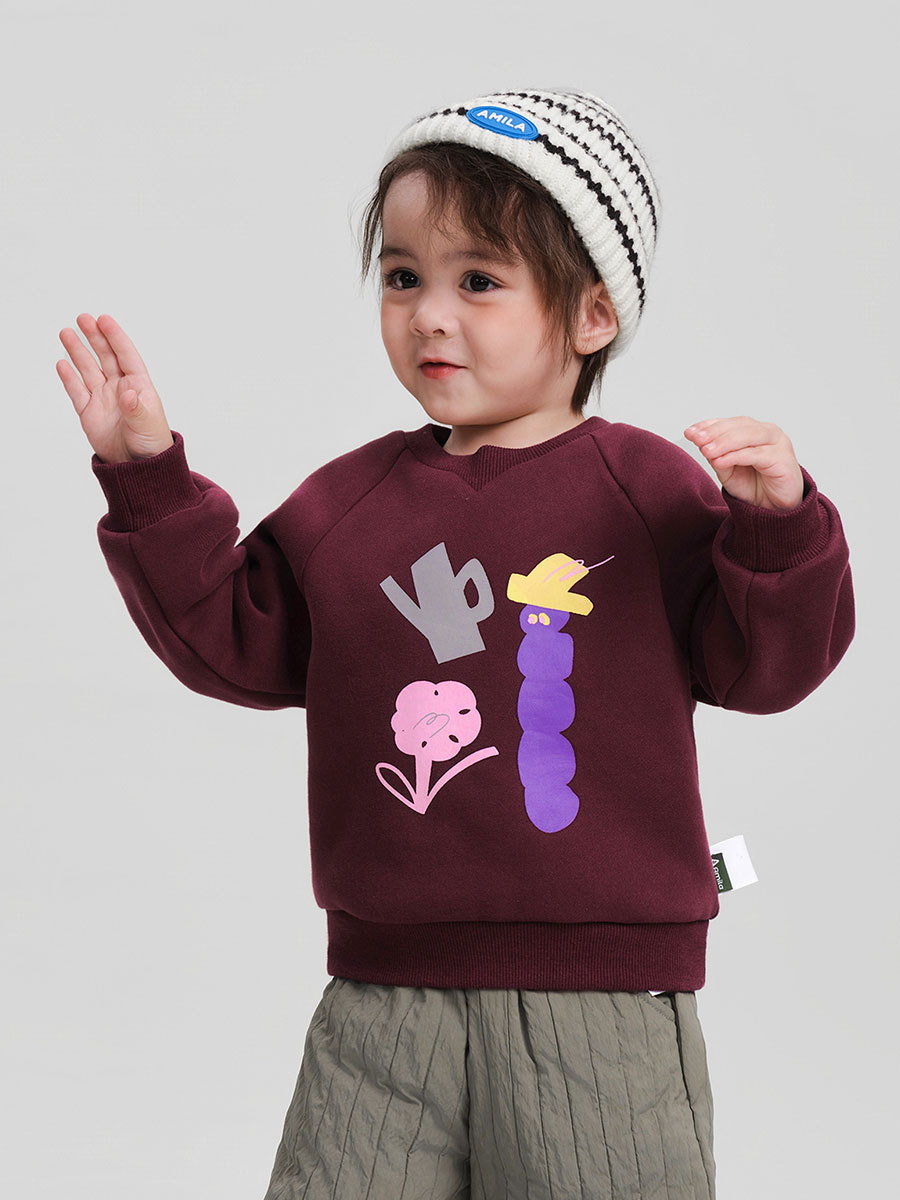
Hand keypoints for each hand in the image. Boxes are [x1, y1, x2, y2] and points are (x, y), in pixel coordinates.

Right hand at [56, 313, 173, 464]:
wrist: (138, 467)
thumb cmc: (152, 443)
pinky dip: (69, 377)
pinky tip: (62, 363)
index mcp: (139, 386)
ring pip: (88, 369)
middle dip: (95, 337)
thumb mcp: (147, 424)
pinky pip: (77, 391)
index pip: (126, 355)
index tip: (104, 319)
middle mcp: (120, 388)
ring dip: (78, 351)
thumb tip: (128, 394)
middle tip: (83, 318)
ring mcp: (103, 399)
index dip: (116, 337)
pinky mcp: (89, 412)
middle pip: (105, 357)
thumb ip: (136, 409)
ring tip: (66, 333)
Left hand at [683, 416, 804, 509]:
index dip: (709, 426)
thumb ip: (717, 456)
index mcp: (754, 431)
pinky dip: (736, 456)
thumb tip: (702, 443)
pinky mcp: (783, 459)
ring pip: (748, 436)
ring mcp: (778, 444)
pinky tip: (720, 460)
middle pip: (739, 427)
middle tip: (696, 439)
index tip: (689, 432)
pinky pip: (756, 455)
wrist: (775, 509)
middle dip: (715, 432)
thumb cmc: (754, 486)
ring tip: (705, 450)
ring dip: (724, 442)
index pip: (729, 423)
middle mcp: (767, 433)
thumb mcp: (728, 471)